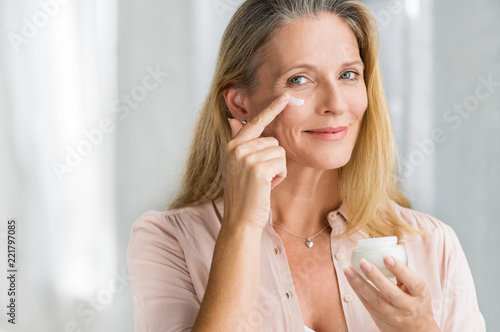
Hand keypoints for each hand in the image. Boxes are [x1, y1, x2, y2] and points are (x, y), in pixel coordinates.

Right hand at [224, 92, 289, 228]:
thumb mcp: (237, 165)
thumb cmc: (243, 194)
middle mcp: (237, 148)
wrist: (240, 219)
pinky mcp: (258, 169)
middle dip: (274, 159)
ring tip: (263, 183)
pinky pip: (282, 163)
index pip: (255, 122)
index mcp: (233, 145)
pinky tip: (267, 187)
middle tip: (261, 178)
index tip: (285, 96)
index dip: (271, 108)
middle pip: (273, 141)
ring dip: (277, 169)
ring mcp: (246, 158)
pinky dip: (279, 176)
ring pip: (280, 152)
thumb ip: (239, 141)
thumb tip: (233, 119)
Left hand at [344, 254, 439, 331]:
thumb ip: (405, 266)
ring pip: (375, 300)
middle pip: (390, 292)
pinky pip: (367, 304)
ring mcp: (393, 314)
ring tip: (348, 270)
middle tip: (363, 262)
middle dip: (375, 277)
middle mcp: (407, 306)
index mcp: (420, 294)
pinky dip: (358, 291)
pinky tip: (350, 279)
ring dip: (359, 284)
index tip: (386, 257)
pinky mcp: (380, 318)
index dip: (400, 269)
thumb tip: (399, 241)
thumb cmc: (416, 303)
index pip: (412, 281)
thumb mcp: (417, 287)